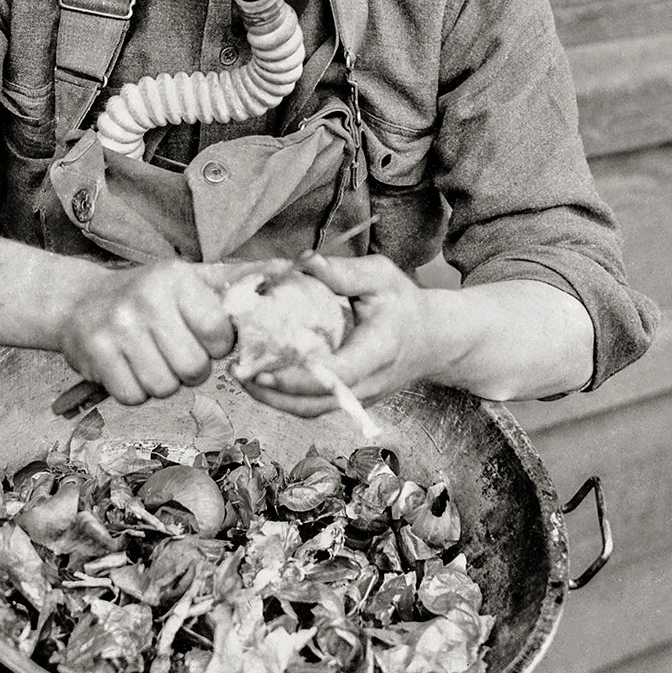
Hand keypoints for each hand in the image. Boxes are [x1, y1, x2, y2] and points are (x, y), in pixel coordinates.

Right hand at [55, 259, 236, 406]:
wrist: (78, 302)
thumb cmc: (146, 295)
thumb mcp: (188, 278)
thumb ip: (235, 279)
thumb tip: (286, 268)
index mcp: (175, 278)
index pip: (218, 331)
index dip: (216, 345)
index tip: (201, 336)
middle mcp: (145, 299)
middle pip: (193, 368)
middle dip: (189, 369)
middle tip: (173, 350)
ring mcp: (118, 327)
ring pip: (164, 387)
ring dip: (162, 381)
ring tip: (149, 357)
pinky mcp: (95, 354)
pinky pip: (133, 397)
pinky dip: (135, 391)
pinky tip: (128, 367)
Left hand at [241, 253, 434, 417]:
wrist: (434, 340)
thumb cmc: (405, 305)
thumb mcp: (382, 277)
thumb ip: (344, 271)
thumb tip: (305, 261)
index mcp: (377, 352)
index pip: (336, 375)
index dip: (297, 378)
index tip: (263, 370)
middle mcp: (368, 383)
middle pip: (315, 404)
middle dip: (272, 394)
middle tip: (237, 372)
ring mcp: (359, 397)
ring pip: (311, 411)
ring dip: (273, 400)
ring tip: (240, 376)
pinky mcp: (349, 399)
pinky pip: (314, 406)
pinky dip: (285, 398)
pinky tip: (261, 378)